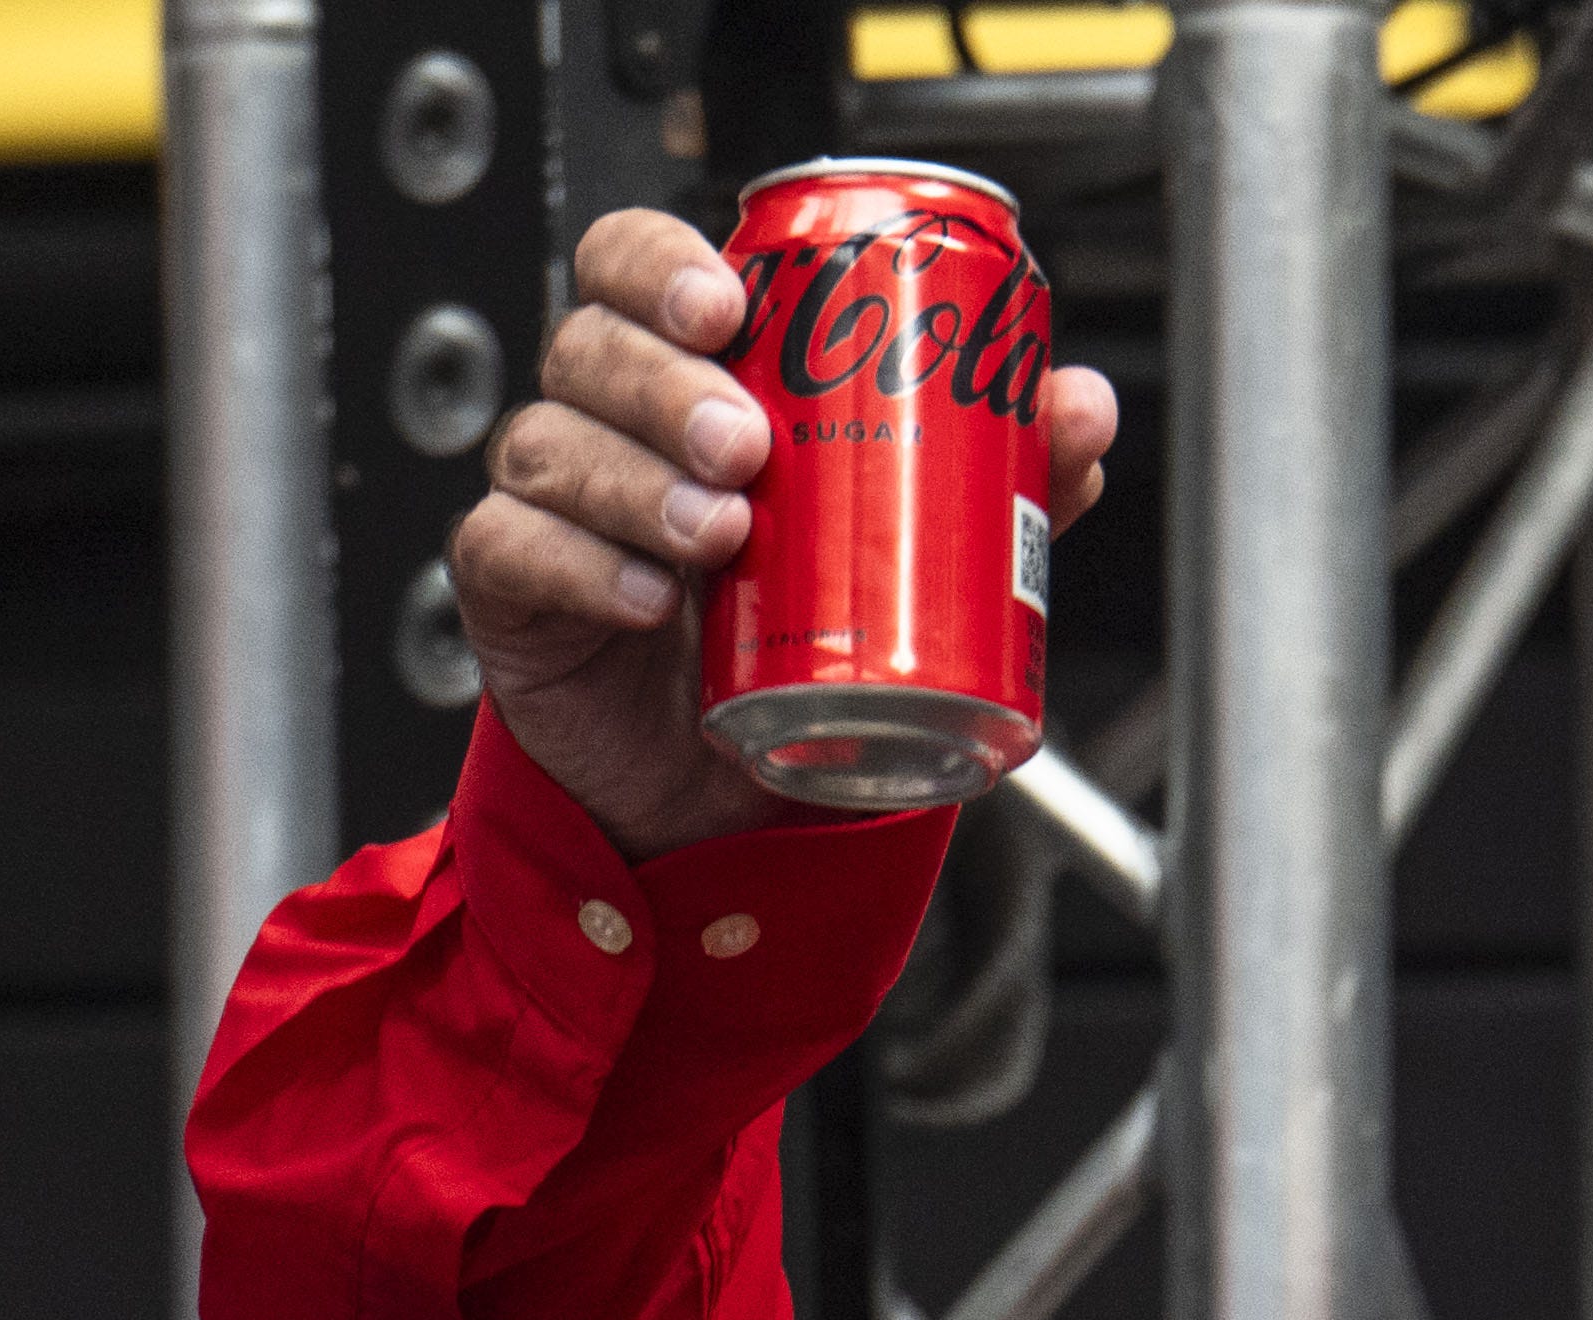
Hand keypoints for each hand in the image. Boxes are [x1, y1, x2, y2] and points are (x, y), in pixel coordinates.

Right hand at [449, 207, 1121, 864]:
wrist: (732, 782)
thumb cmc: (799, 629)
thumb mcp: (912, 549)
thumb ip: (994, 478)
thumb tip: (1081, 409)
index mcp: (692, 374)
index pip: (636, 267)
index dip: (663, 264)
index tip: (726, 302)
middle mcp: (610, 423)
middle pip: (591, 345)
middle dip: (666, 382)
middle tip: (746, 443)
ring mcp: (553, 503)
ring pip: (550, 441)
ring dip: (634, 477)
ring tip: (718, 531)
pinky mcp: (514, 592)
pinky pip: (511, 548)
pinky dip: (576, 562)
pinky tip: (642, 595)